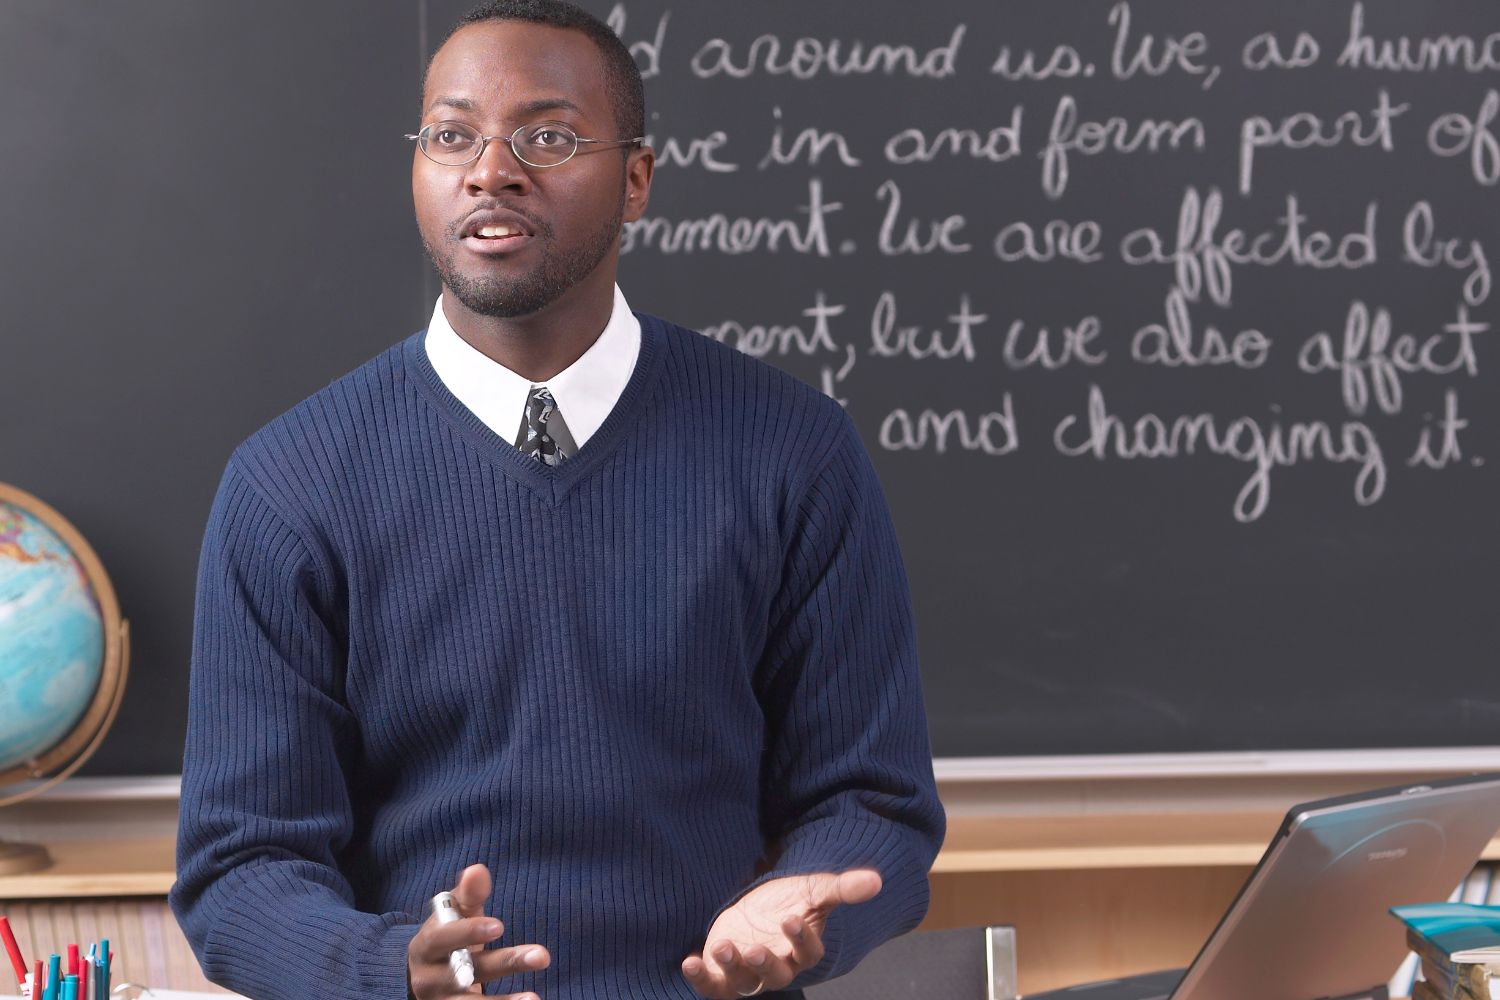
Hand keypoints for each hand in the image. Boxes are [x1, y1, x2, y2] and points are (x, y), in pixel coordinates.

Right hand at [407, 863, 550, 999]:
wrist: (421, 979)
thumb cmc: (446, 937)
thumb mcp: (453, 915)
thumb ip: (467, 894)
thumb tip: (478, 870)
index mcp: (427, 946)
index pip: (444, 938)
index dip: (469, 931)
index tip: (500, 926)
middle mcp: (430, 979)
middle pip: (465, 972)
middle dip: (504, 963)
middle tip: (542, 955)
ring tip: (533, 998)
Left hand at [681, 868, 881, 997]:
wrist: (756, 909)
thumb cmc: (789, 901)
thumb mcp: (813, 890)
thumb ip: (842, 889)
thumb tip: (877, 881)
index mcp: (801, 951)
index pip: (807, 954)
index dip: (801, 940)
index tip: (791, 918)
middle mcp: (777, 967)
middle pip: (776, 976)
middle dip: (765, 964)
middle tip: (756, 948)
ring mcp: (747, 974)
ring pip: (743, 983)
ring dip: (732, 968)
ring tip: (722, 946)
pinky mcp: (722, 974)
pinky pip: (712, 986)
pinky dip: (699, 978)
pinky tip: (688, 962)